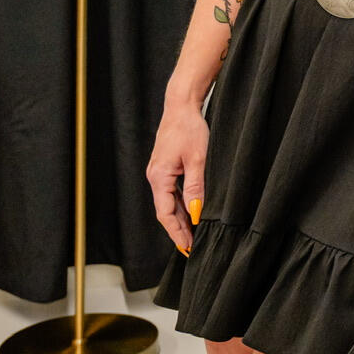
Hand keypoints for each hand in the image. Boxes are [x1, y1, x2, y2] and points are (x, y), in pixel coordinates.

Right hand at [145, 102, 209, 254]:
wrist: (181, 105)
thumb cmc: (190, 128)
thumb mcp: (198, 158)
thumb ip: (196, 186)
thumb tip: (196, 212)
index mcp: (159, 177)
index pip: (165, 214)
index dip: (176, 232)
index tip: (186, 247)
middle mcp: (155, 176)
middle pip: (165, 211)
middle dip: (178, 230)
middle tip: (191, 248)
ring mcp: (159, 171)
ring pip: (168, 202)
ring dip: (180, 218)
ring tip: (193, 234)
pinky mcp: (165, 166)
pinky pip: (171, 191)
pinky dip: (180, 204)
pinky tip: (191, 211)